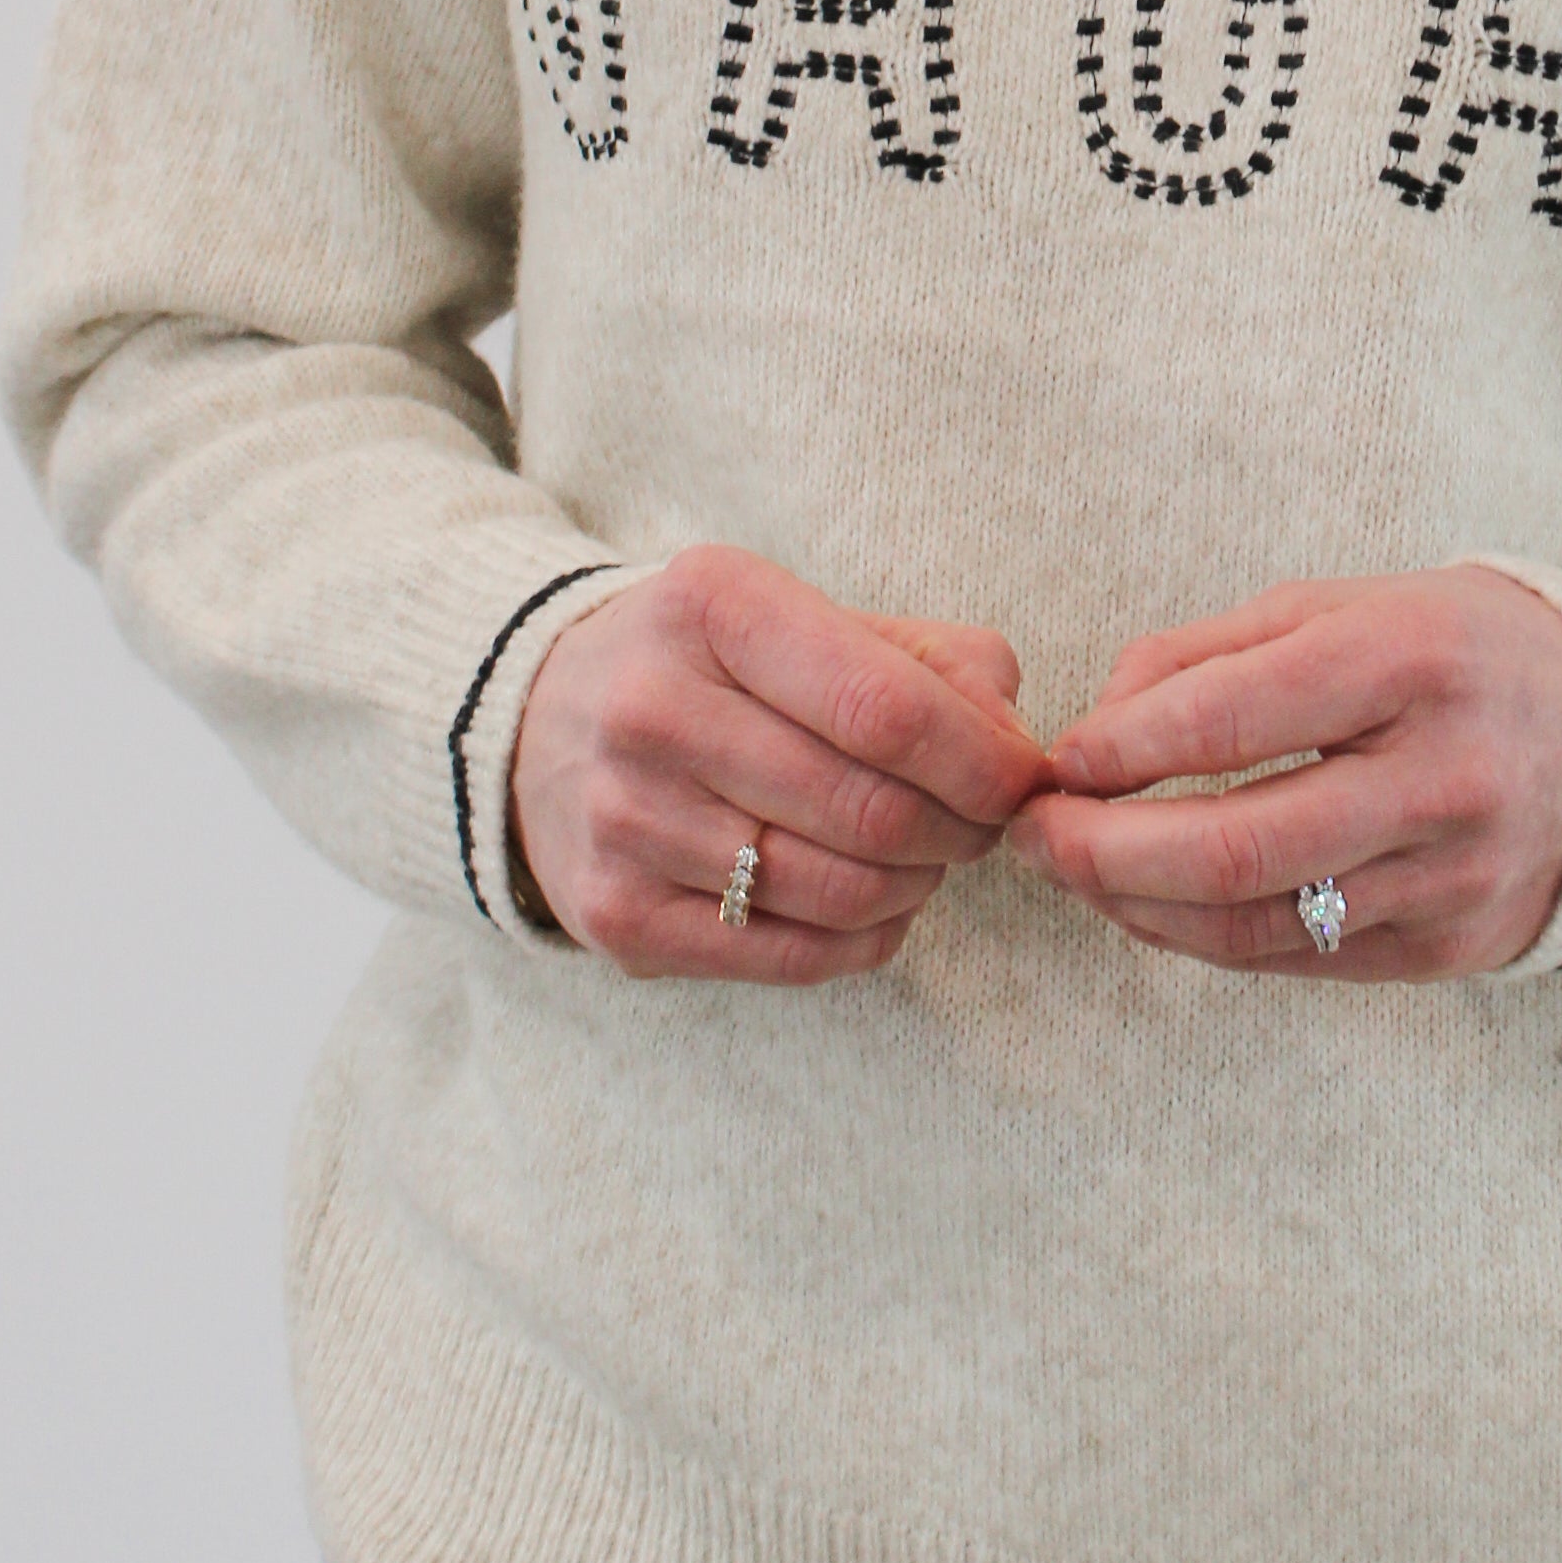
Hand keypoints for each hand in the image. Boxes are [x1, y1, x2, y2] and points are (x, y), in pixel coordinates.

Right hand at [508, 551, 1036, 982]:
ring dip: (918, 884)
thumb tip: (1017, 745)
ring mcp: (624, 820)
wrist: (537, 724)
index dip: (981, 760)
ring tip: (921, 855)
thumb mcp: (808, 619)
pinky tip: (873, 903)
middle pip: (871, 810)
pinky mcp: (617, 915)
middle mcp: (652, 709)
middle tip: (981, 824)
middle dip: (962, 829)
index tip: (1024, 780)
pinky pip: (793, 957)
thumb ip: (933, 661)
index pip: (885, 707)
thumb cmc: (714, 668)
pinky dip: (866, 939)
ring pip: (840, 892)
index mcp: (712, 605)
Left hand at [1009, 570, 1561, 982]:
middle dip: (1106, 851)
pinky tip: (1154, 907)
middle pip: (1239, 846)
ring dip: (1139, 907)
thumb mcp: (1344, 604)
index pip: (1235, 716)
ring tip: (1075, 873)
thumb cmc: (1455, 652)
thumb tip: (1096, 733)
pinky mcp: (1453, 948)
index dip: (1124, 746)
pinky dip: (1207, 938)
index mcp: (1414, 660)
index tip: (1060, 758)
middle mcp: (1444, 776)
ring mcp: (1454, 876)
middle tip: (1032, 838)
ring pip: (1258, 923)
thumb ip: (1211, 654)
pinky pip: (1300, 961)